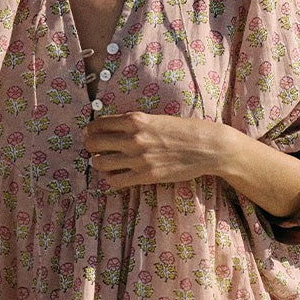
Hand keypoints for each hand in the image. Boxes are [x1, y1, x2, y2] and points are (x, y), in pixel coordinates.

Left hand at [84, 112, 228, 189]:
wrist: (209, 147)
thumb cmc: (185, 130)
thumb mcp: (157, 119)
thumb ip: (135, 123)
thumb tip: (113, 129)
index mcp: (135, 119)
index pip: (98, 124)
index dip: (91, 130)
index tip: (91, 134)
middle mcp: (134, 137)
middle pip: (93, 143)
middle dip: (90, 146)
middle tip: (95, 149)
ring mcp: (138, 158)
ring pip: (99, 163)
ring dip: (98, 163)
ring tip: (105, 162)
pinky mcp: (146, 176)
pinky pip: (114, 180)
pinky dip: (110, 179)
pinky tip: (116, 176)